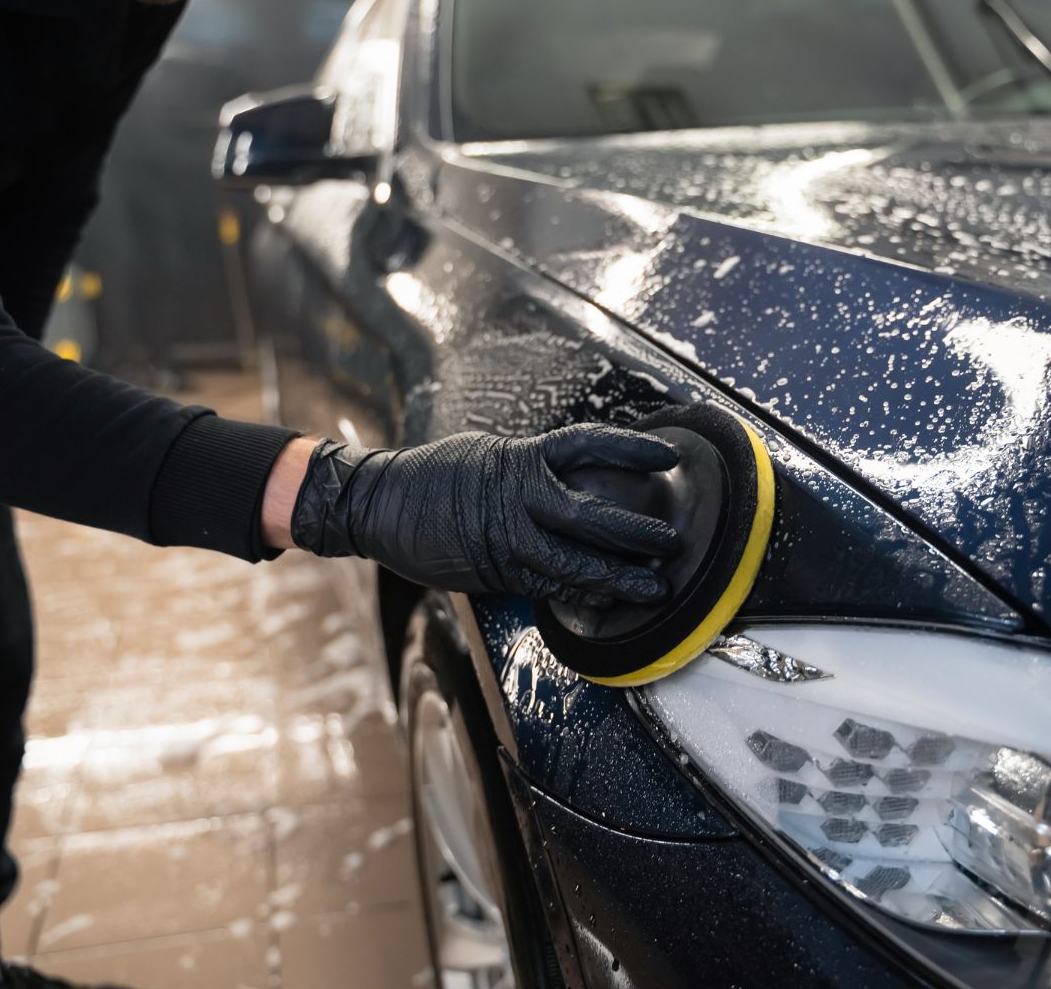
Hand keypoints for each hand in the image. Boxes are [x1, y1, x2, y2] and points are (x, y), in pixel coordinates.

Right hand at [289, 425, 680, 604]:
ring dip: (618, 577)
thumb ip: (530, 468)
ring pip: (573, 562)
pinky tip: (608, 604)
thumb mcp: (486, 455)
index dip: (631, 450)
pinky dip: (580, 597)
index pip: (588, 445)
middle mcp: (518, 497)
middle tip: (673, 540)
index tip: (669, 455)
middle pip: (590, 514)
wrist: (378, 504)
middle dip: (636, 530)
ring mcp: (506, 538)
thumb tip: (570, 477)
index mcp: (519, 458)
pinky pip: (546, 587)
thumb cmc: (433, 477)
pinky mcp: (494, 572)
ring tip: (655, 588)